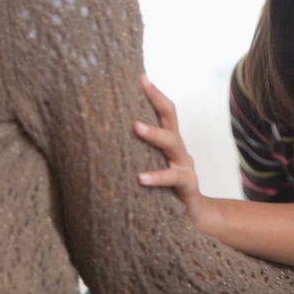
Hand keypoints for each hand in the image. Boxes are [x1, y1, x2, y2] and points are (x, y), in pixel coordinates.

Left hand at [134, 74, 207, 226]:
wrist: (193, 218)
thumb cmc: (164, 191)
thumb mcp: (149, 167)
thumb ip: (135, 154)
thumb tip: (100, 140)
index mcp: (168, 143)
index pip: (164, 111)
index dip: (154, 93)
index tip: (140, 76)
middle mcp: (178, 150)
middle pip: (170, 118)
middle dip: (156, 100)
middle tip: (141, 85)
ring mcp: (184, 166)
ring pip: (172, 143)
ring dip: (154, 133)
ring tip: (135, 127)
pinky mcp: (187, 186)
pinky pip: (172, 178)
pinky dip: (156, 177)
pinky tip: (140, 178)